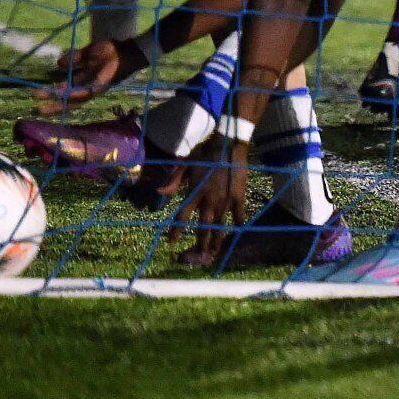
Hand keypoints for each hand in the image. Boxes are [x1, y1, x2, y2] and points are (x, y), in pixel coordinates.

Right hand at [33, 37, 129, 114]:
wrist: (128, 48)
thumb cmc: (110, 50)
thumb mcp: (88, 52)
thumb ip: (75, 58)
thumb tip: (58, 64)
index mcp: (84, 78)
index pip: (66, 89)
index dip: (52, 94)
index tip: (37, 95)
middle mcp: (88, 85)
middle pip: (68, 98)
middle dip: (53, 103)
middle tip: (36, 108)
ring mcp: (95, 87)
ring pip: (75, 98)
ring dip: (60, 102)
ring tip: (45, 107)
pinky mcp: (102, 85)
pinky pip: (87, 92)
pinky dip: (76, 94)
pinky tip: (65, 96)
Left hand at [175, 141, 249, 264]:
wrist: (229, 143)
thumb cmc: (205, 152)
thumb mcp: (186, 163)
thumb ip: (173, 180)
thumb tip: (159, 193)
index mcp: (195, 193)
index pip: (183, 217)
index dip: (176, 231)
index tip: (172, 242)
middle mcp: (209, 200)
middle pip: (203, 227)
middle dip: (200, 243)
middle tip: (199, 256)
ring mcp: (226, 200)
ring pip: (221, 225)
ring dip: (217, 240)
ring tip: (215, 251)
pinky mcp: (239, 196)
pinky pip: (239, 214)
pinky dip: (237, 223)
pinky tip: (236, 230)